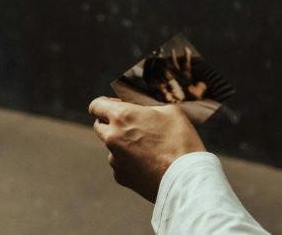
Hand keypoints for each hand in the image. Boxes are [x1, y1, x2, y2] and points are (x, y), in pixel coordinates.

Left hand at [89, 97, 205, 201]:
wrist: (185, 178)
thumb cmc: (181, 140)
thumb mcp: (170, 111)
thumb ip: (149, 108)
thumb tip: (142, 111)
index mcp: (122, 116)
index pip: (96, 105)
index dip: (106, 103)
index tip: (117, 105)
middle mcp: (112, 137)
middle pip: (99, 125)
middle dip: (112, 123)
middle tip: (133, 124)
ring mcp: (114, 159)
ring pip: (112, 146)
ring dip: (123, 143)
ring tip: (149, 148)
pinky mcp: (119, 176)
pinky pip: (120, 163)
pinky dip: (130, 161)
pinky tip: (149, 162)